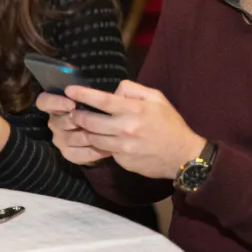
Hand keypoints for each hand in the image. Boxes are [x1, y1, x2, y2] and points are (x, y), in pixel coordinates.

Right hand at [36, 92, 111, 164]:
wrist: (112, 131)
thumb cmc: (105, 108)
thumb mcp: (105, 96)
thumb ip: (108, 91)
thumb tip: (118, 90)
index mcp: (58, 104)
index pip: (44, 101)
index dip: (55, 102)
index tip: (72, 103)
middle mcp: (55, 121)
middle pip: (57, 121)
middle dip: (74, 120)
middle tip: (90, 120)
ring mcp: (60, 139)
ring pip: (69, 138)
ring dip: (86, 136)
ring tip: (104, 135)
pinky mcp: (69, 153)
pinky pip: (77, 154)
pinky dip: (92, 152)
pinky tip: (106, 150)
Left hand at [64, 80, 205, 178]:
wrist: (182, 156)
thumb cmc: (169, 124)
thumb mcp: (157, 98)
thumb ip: (134, 90)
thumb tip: (114, 91)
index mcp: (134, 110)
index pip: (101, 100)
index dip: (82, 94)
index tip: (69, 90)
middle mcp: (125, 129)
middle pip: (90, 121)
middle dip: (76, 115)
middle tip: (71, 111)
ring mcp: (123, 148)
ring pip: (92, 138)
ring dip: (84, 131)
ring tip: (82, 125)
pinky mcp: (122, 162)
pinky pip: (104, 151)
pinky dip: (100, 144)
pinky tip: (101, 139)